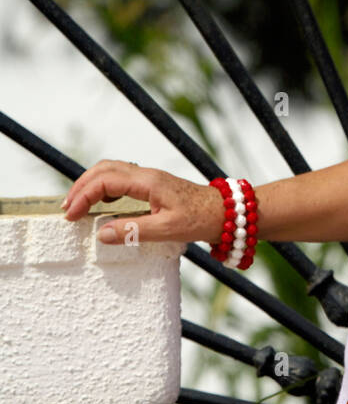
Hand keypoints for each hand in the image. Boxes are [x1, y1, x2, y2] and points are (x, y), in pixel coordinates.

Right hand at [61, 160, 225, 246]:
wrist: (226, 212)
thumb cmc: (200, 219)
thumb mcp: (167, 229)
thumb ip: (133, 231)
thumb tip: (101, 234)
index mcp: (148, 181)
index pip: (105, 181)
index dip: (84, 196)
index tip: (72, 216)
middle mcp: (146, 175)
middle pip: (104, 169)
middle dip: (81, 186)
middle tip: (67, 209)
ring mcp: (149, 178)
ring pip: (111, 171)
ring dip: (91, 185)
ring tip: (77, 206)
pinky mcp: (153, 185)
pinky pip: (121, 179)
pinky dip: (104, 188)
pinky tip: (100, 204)